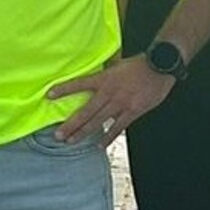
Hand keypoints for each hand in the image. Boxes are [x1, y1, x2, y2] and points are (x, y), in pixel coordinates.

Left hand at [45, 55, 171, 142]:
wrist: (159, 67)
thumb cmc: (140, 63)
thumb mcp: (118, 63)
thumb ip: (106, 70)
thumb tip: (98, 67)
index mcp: (104, 78)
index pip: (79, 84)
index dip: (64, 89)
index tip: (49, 95)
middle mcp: (109, 93)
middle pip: (85, 112)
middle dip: (71, 124)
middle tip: (58, 135)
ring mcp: (120, 104)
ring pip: (98, 122)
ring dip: (83, 133)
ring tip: (71, 141)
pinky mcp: (132, 112)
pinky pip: (117, 128)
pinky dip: (108, 137)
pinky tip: (99, 145)